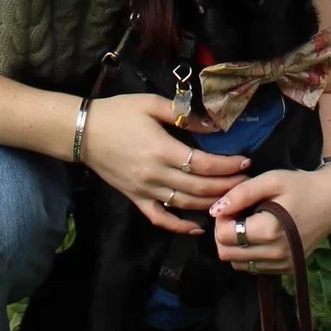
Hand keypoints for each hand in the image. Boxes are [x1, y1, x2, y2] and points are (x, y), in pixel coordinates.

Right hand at [81, 93, 249, 233]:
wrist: (83, 131)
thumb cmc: (118, 112)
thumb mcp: (151, 103)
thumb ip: (183, 114)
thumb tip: (213, 126)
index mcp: (161, 149)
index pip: (202, 164)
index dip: (227, 165)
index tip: (245, 162)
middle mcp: (155, 174)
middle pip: (199, 188)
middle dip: (227, 186)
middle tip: (247, 182)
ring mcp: (145, 190)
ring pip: (185, 205)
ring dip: (211, 204)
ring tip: (232, 199)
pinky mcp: (135, 198)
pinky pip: (160, 217)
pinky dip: (179, 226)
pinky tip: (197, 227)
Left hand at [209, 163, 330, 272]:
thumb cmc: (301, 186)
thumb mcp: (271, 180)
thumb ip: (241, 194)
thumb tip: (215, 210)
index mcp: (270, 230)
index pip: (224, 237)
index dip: (220, 220)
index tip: (232, 206)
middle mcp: (276, 253)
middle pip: (227, 254)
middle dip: (224, 234)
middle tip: (237, 215)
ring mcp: (283, 264)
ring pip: (238, 264)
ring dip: (236, 246)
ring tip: (249, 224)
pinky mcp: (288, 269)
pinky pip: (255, 268)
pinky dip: (250, 254)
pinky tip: (260, 235)